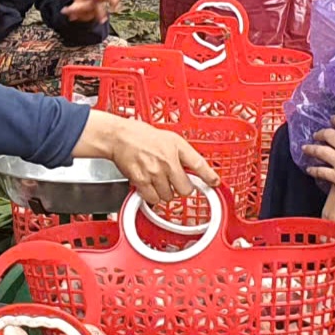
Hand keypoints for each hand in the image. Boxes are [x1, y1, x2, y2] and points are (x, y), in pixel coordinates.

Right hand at [80, 111, 218, 208]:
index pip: (199, 165)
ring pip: (169, 196)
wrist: (119, 137)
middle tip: (174, 182)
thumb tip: (195, 169)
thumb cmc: (141, 136)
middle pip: (185, 189)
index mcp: (177, 147)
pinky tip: (149, 186)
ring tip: (158, 180)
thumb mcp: (169, 138)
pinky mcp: (141, 181)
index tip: (215, 183)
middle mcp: (168, 160)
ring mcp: (155, 172)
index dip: (210, 176)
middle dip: (181, 188)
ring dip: (165, 192)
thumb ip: (183, 154)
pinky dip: (152, 196)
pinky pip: (153, 199)